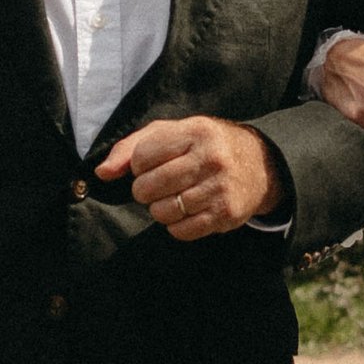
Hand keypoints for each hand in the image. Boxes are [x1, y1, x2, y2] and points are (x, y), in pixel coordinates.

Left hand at [99, 114, 287, 238]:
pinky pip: (181, 231)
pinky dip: (175, 225)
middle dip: (144, 190)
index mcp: (195, 132)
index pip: (142, 156)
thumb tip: (103, 172)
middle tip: (156, 186)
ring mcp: (220, 188)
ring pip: (163, 211)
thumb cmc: (205, 146)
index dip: (138, 165)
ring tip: (172, 199)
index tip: (150, 165)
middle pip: (149, 187)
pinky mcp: (226, 214)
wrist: (260, 165)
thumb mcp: (172, 133)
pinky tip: (185, 212)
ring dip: (159, 209)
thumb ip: (132, 147)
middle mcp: (211, 159)